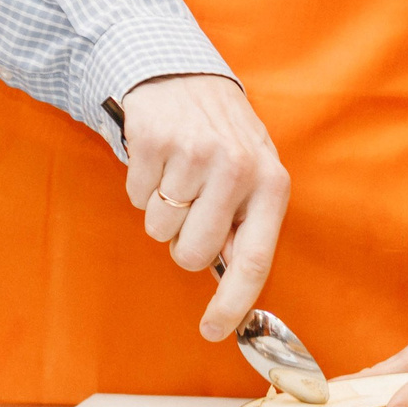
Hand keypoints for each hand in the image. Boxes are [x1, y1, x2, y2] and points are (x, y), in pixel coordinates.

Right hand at [119, 74, 291, 340]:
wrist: (184, 75)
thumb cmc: (222, 137)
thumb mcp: (252, 174)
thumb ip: (246, 226)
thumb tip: (233, 291)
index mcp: (271, 183)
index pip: (255, 259)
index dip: (233, 303)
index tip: (214, 331)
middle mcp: (238, 169)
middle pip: (193, 254)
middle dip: (183, 244)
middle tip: (191, 208)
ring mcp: (195, 155)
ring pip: (159, 229)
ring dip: (161, 211)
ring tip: (177, 174)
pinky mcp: (155, 143)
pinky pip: (136, 198)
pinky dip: (141, 186)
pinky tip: (159, 159)